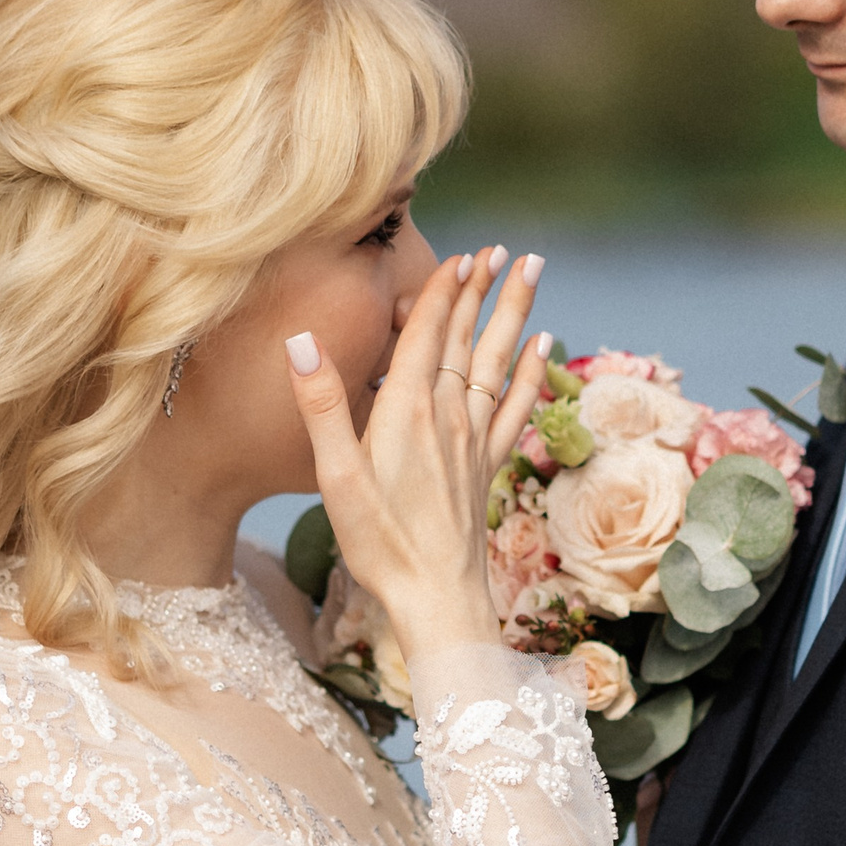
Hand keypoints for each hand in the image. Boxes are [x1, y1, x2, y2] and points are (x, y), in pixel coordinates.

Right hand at [286, 245, 550, 661]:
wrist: (436, 597)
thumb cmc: (379, 543)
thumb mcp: (335, 477)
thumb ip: (321, 405)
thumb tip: (300, 341)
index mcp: (407, 411)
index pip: (428, 335)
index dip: (443, 292)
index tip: (461, 254)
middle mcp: (447, 416)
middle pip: (467, 338)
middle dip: (483, 290)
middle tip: (503, 249)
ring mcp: (474, 440)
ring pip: (497, 361)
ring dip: (514, 314)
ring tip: (532, 272)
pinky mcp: (487, 465)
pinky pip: (515, 406)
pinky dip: (531, 371)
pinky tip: (545, 346)